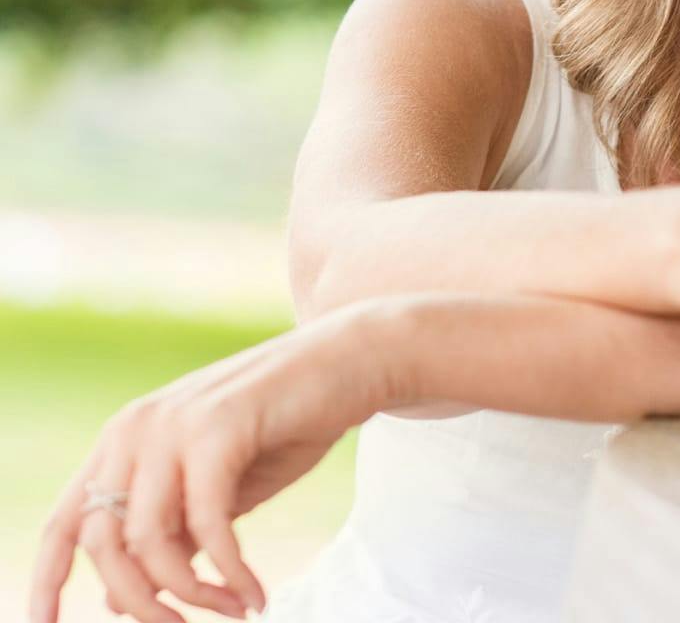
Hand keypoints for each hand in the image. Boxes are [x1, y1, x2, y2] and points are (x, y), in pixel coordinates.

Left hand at [29, 302, 397, 622]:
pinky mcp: (218, 429)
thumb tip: (120, 600)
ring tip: (236, 609)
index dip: (46, 584)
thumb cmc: (290, 424)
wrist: (353, 361)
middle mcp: (136, 427)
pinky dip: (230, 572)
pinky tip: (256, 595)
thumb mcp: (221, 489)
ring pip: (150, 542)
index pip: (65, 523)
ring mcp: (174, 423)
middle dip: (142, 604)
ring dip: (193, 595)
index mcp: (126, 437)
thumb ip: (172, 533)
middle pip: (104, 545)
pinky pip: (207, 526)